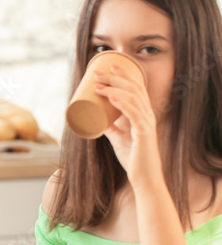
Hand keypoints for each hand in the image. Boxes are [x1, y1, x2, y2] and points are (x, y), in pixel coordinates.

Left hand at [94, 64, 160, 178]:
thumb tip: (97, 119)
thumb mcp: (118, 138)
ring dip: (114, 88)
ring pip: (132, 98)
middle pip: (133, 89)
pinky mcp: (144, 133)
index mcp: (143, 114)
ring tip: (98, 84)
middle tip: (96, 73)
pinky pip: (134, 114)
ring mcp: (147, 123)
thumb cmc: (133, 158)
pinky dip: (123, 103)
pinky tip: (113, 96)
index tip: (107, 66)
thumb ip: (111, 128)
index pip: (136, 88)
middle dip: (114, 78)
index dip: (123, 75)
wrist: (144, 178)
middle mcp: (148, 115)